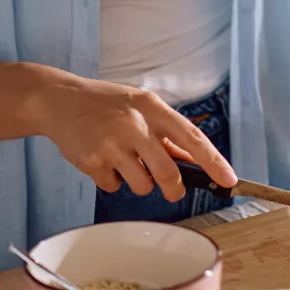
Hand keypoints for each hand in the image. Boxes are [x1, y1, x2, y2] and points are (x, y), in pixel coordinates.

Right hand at [31, 74, 235, 200]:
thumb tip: (195, 159)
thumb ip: (167, 133)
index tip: (229, 180)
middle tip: (172, 190)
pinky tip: (103, 160)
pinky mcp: (91, 161)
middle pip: (168, 173)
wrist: (61, 100)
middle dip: (174, 188)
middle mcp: (135, 125)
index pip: (192, 138)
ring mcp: (112, 144)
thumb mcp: (142, 106)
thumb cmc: (107, 103)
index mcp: (153, 108)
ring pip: (141, 185)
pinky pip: (113, 187)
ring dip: (139, 183)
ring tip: (126, 162)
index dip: (214, 162)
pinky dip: (112, 180)